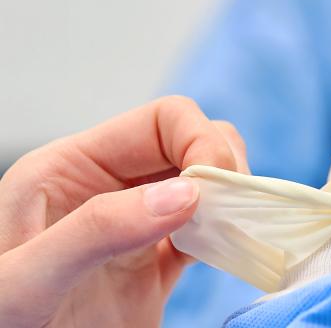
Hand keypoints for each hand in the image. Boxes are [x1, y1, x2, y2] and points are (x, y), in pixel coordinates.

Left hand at [0, 97, 247, 327]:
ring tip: (233, 232)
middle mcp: (107, 189)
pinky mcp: (154, 268)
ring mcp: (135, 228)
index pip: (159, 121)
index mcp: (69, 168)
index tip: (216, 187)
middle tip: (231, 210)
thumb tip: (185, 193)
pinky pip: (207, 234)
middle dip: (223, 168)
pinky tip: (230, 253)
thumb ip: (98, 228)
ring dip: (231, 200)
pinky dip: (229, 237)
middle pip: (192, 142)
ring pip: (206, 184)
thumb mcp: (28, 278)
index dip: (199, 142)